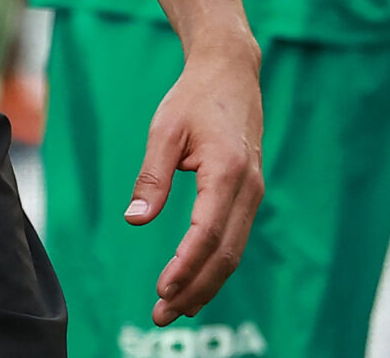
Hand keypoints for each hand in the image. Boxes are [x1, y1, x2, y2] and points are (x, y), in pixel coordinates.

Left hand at [129, 34, 263, 326]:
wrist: (230, 73)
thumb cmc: (193, 98)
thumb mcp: (164, 131)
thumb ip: (151, 178)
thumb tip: (135, 221)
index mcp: (227, 173)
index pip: (207, 234)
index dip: (186, 266)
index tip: (162, 290)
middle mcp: (248, 188)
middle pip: (225, 255)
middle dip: (195, 289)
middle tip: (162, 315)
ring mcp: (253, 193)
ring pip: (233, 252)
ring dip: (206, 284)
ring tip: (176, 310)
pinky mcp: (249, 194)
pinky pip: (234, 239)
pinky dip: (215, 266)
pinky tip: (194, 282)